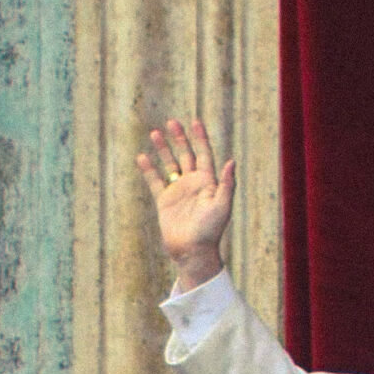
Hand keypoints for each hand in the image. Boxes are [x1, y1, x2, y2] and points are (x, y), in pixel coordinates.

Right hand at [137, 118, 234, 289]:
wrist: (193, 251)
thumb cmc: (211, 231)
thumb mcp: (222, 206)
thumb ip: (226, 184)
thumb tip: (231, 161)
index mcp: (208, 182)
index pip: (204, 154)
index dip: (200, 138)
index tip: (194, 121)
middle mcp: (193, 183)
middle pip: (186, 155)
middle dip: (180, 138)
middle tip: (172, 122)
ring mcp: (178, 191)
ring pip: (169, 164)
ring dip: (163, 149)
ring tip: (155, 133)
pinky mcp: (165, 201)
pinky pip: (155, 181)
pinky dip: (149, 169)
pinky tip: (142, 157)